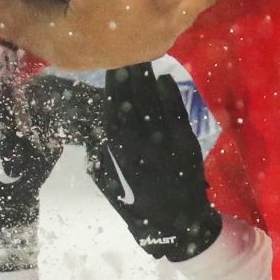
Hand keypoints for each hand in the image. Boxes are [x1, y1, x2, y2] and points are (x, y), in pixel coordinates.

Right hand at [86, 63, 221, 262]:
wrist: (177, 224)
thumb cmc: (137, 205)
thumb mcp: (108, 184)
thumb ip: (99, 156)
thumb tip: (93, 128)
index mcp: (120, 153)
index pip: (114, 112)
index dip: (113, 89)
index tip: (111, 69)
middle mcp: (141, 143)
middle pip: (134, 101)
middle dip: (130, 77)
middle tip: (127, 54)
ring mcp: (165, 141)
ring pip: (154, 103)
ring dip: (148, 80)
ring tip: (142, 61)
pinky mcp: (186, 142)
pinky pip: (176, 112)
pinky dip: (170, 94)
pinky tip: (163, 79)